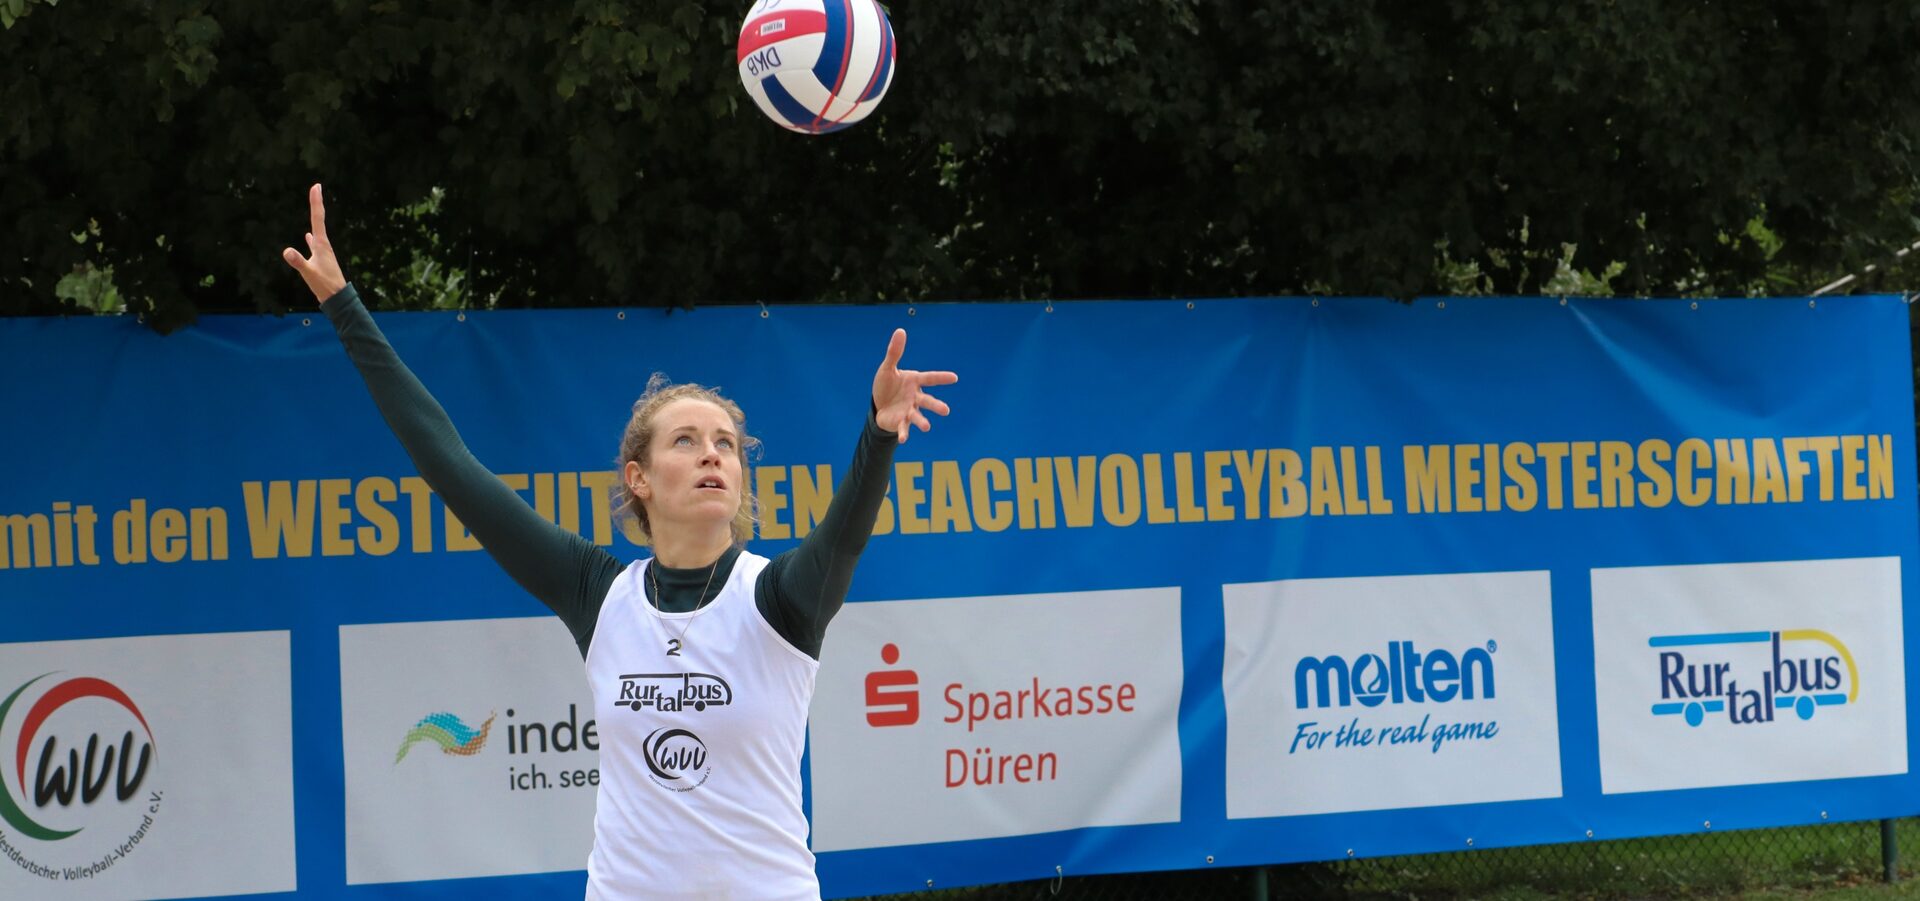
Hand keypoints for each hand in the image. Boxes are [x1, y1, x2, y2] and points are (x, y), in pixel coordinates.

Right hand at [280, 183, 346, 304]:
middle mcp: (323, 245)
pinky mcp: (320, 260)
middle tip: (316, 187)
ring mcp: (322, 252)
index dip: (316, 202)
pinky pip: (314, 244)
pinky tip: (308, 236)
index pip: (317, 218)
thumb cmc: (325, 285)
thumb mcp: (309, 273)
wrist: (337, 298)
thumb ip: (298, 262)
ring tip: (314, 206)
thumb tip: (286, 251)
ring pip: (317, 230)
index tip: (316, 186)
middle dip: (316, 203)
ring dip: (314, 217)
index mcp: (321, 244)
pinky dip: (310, 237)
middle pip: (318, 219)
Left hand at [871, 328, 956, 442]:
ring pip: (918, 416)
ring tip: (927, 427)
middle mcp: (915, 397)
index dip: (941, 378)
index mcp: (914, 382)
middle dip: (936, 406)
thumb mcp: (887, 368)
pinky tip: (903, 439)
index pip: (930, 378)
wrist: (878, 405)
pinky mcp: (900, 422)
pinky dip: (904, 433)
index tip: (954, 378)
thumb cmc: (887, 385)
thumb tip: (900, 330)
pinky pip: (903, 428)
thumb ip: (895, 352)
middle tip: (946, 411)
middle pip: (928, 401)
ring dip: (922, 422)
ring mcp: (909, 411)